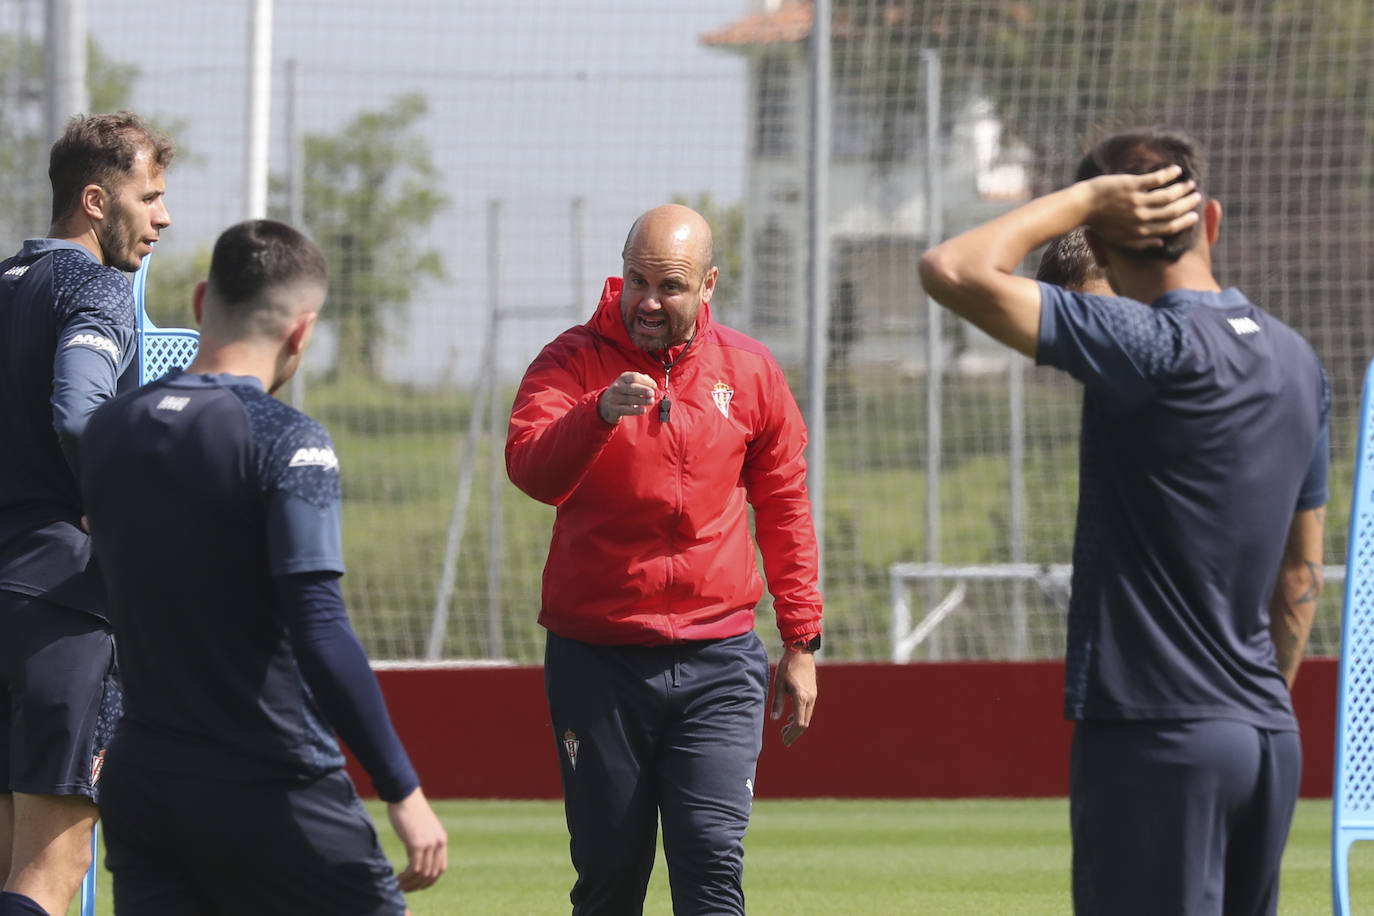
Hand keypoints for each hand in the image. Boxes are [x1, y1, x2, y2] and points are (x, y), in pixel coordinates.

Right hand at [386, 786, 447, 891]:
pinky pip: (414, 868)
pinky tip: (398, 878)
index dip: (429, 881)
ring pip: (423, 873)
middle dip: (419, 885)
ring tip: (399, 885)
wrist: (404, 796)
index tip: (417, 885)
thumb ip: (422, 843)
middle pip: (433, 874)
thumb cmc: (409, 811)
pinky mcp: (417, 843)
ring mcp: (429, 843)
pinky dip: (406, 877)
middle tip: (405, 889)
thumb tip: (415, 860)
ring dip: (410, 883)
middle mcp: (439, 843)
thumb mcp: (421, 829)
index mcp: (441, 839)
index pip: (441, 868)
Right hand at [598, 371, 658, 424]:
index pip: (634, 377)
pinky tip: (643, 410)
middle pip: (632, 387)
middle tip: (652, 393)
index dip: (646, 381)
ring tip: (651, 401)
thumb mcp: (628, 383)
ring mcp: (614, 398)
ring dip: (642, 400)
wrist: (604, 405)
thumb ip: (640, 380)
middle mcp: (617, 387)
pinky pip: (626, 410)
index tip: (654, 386)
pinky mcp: (614, 409)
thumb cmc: (621, 393)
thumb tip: (651, 381)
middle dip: (643, 390)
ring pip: (630, 399)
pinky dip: (636, 410)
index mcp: (622, 378)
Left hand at [770, 648, 816, 746]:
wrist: (801, 651)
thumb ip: (778, 703)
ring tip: (785, 731)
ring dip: (797, 725)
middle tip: (784, 740)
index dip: (791, 734)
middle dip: (794, 733)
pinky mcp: (812, 692)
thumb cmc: (787, 666)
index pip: (798, 723)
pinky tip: (791, 718)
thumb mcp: (779, 684)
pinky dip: (800, 717)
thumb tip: (774, 719)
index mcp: (801, 698)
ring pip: (807, 717)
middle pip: (804, 723)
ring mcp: (813, 695)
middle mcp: (810, 699)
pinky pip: (808, 709)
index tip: (784, 740)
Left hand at [1082, 164, 1201, 249]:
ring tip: (1190, 184)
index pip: (1169, 227)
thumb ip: (1140, 244)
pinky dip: (1169, 174)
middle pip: (1172, 211)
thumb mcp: (1119, 240)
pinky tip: (1176, 170)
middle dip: (1187, 204)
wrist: (1082, 206)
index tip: (1194, 215)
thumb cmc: (1100, 224)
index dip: (1184, 221)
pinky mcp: (1131, 185)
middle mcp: (1140, 218)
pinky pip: (1156, 179)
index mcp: (1139, 232)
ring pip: (1167, 195)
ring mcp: (1136, 201)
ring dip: (1182, 189)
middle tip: (1196, 197)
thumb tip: (1160, 243)